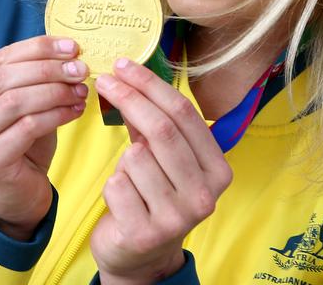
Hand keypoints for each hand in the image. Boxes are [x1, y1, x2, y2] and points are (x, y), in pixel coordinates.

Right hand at [0, 35, 88, 239]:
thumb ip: (27, 73)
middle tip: (79, 69)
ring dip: (55, 92)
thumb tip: (65, 49)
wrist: (12, 195)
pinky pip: (27, 127)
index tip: (72, 47)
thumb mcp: (15, 101)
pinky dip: (56, 115)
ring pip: (14, 101)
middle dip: (48, 70)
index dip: (37, 49)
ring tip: (80, 91)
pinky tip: (75, 112)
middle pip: (3, 78)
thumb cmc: (15, 141)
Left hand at [90, 58, 231, 282]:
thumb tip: (130, 74)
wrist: (141, 256)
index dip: (150, 85)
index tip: (124, 66)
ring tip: (130, 177)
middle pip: (162, 130)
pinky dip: (112, 184)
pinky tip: (122, 200)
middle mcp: (205, 194)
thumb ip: (156, 124)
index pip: (184, 114)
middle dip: (129, 98)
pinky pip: (116, 184)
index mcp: (218, 170)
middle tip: (105, 81)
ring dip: (123, 158)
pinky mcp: (146, 233)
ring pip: (135, 157)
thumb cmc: (153, 197)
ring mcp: (177, 217)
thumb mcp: (165, 160)